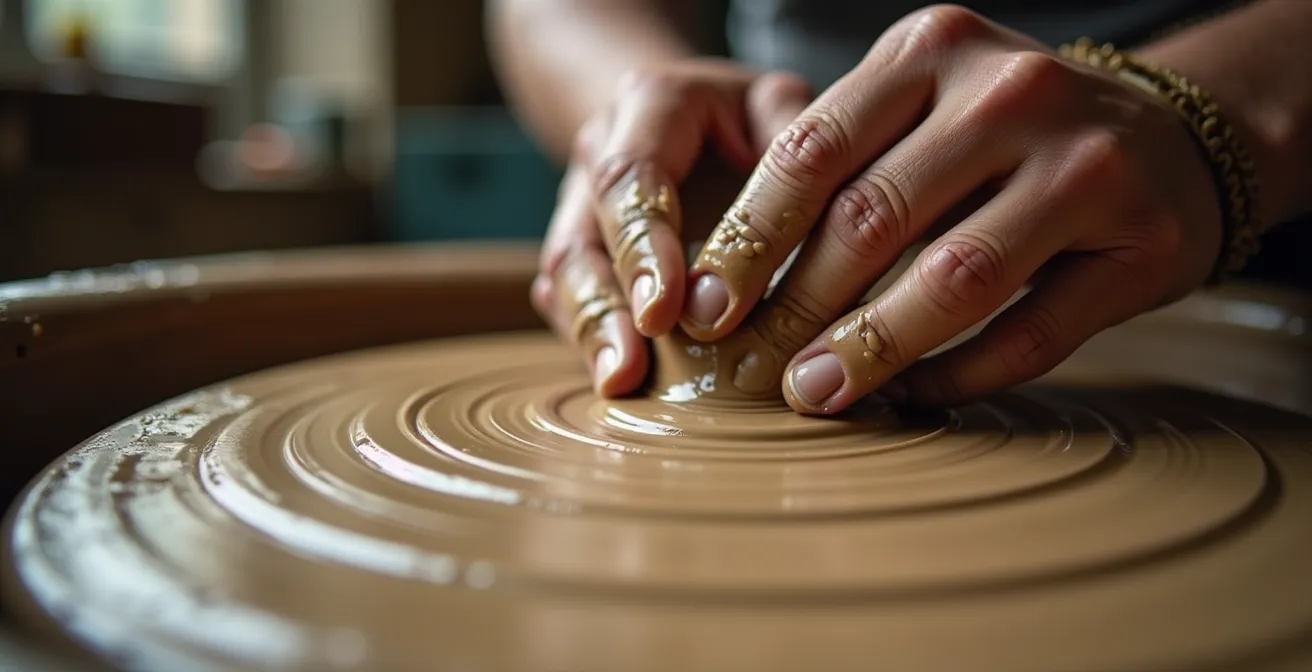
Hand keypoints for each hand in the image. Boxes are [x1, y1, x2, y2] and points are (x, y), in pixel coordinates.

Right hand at [532, 59, 812, 393]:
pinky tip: (616, 379)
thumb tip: (814, 205)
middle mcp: (600, 154)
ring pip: (567, 274)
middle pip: (584, 235)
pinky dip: (590, 341)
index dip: (643, 246)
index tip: (664, 311)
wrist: (700, 120)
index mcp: (651, 107)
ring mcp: (582, 208)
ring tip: (618, 383)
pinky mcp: (583, 255)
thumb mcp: (781, 105)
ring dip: (591, 333)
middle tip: (628, 367)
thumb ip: (795, 140)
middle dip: (605, 306)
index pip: (631, 177)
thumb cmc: (752, 117)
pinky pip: (569, 300)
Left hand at [683, 5, 1224, 413]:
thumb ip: (846, 169)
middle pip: (874, 217)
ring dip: (872, 348)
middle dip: (796, 305)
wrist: (1170, 136)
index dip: (748, 239)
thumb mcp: (923, 107)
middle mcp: (1008, 93)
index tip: (703, 307)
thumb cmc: (1007, 134)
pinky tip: (910, 395)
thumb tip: (736, 285)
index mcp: (933, 52)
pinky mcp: (1142, 242)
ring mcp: (1084, 165)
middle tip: (746, 365)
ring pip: (953, 276)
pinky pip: (1029, 331)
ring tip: (815, 392)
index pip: (813, 151)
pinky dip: (958, 374)